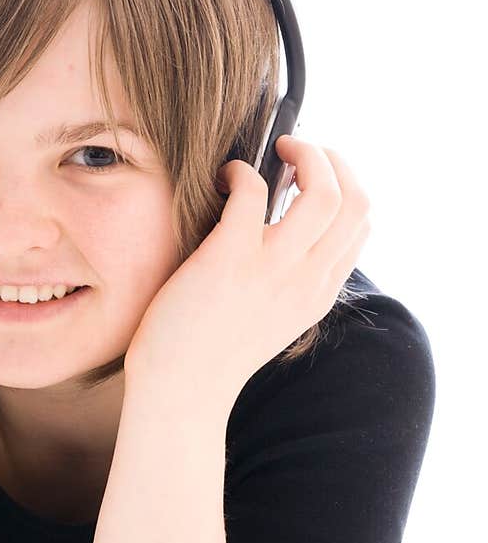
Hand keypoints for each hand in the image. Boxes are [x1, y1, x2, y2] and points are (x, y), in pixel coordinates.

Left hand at [122, 136, 370, 402]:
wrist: (180, 394)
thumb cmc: (210, 354)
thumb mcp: (270, 318)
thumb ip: (287, 280)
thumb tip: (280, 228)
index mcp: (318, 294)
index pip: (361, 225)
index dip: (344, 185)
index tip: (314, 173)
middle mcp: (307, 280)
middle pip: (355, 200)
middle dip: (332, 159)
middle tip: (299, 148)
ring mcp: (272, 269)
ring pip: (322, 189)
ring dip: (303, 152)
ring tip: (276, 147)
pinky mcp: (229, 257)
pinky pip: (254, 189)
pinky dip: (242, 171)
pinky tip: (224, 177)